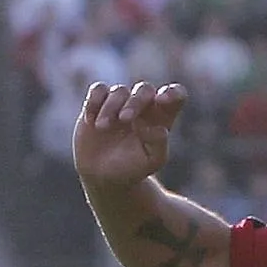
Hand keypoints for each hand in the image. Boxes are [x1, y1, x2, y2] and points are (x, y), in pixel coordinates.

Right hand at [73, 80, 188, 190]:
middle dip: (135, 102)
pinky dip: (94, 101)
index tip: (161, 100)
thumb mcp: (151, 162)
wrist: (103, 176)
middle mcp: (142, 107)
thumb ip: (159, 144)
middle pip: (144, 89)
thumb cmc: (132, 169)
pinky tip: (91, 120)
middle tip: (124, 119)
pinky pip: (98, 89)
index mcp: (160, 118)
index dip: (172, 93)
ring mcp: (120, 103)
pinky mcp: (99, 103)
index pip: (176, 95)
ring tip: (102, 128)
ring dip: (111, 107)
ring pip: (120, 90)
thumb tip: (156, 127)